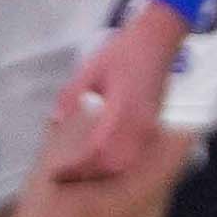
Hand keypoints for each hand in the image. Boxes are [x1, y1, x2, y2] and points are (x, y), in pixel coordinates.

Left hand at [34, 0, 188, 193]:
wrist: (159, 39)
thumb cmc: (125, 51)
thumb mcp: (90, 69)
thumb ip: (72, 95)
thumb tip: (57, 120)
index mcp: (121, 110)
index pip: (97, 151)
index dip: (77, 167)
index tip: (58, 172)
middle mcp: (138, 123)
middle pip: (114, 164)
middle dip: (89, 175)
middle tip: (67, 177)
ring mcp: (149, 125)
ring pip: (127, 162)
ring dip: (104, 172)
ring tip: (83, 172)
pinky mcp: (153, 124)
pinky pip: (136, 153)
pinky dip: (118, 163)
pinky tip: (103, 160)